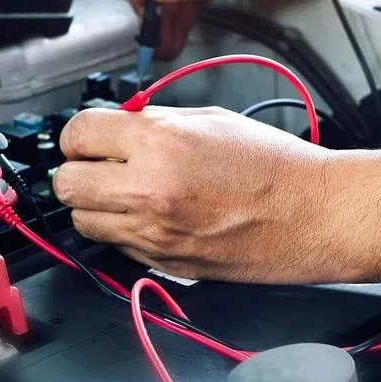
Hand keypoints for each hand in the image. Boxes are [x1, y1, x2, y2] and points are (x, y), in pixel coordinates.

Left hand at [53, 105, 369, 283]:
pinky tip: (152, 217)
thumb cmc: (274, 164)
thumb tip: (114, 123)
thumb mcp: (208, 119)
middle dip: (76, 172)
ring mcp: (153, 232)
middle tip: (97, 167)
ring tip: (124, 194)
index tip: (88, 139)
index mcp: (158, 142)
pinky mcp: (163, 263)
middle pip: (65, 184)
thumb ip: (153, 121)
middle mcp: (147, 189)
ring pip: (82, 222)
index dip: (78, 136)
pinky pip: (116, 246)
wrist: (315, 214)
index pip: (76, 134)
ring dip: (95, 206)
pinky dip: (123, 232)